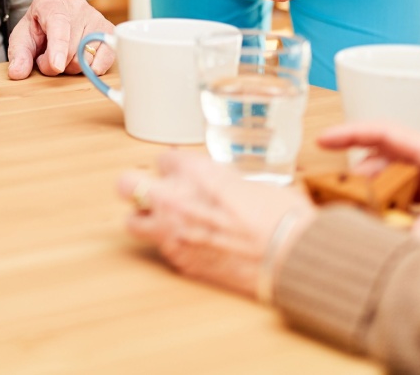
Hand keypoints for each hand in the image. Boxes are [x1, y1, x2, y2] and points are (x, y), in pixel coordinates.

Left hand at [5, 0, 114, 79]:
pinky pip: (105, 60)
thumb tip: (17, 72)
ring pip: (86, 59)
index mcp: (51, 3)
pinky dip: (91, 69)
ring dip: (71, 68)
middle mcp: (77, 7)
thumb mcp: (23, 38)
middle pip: (71, 50)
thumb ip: (19, 54)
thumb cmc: (38, 28)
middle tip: (46, 57)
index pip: (58, 24)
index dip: (58, 47)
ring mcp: (96, 18)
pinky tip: (80, 61)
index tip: (56, 66)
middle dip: (55, 65)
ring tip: (62, 56)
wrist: (56, 15)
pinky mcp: (109, 31)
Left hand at [117, 150, 312, 298]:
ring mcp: (173, 232)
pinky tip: (193, 246)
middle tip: (154, 192)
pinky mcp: (180, 261)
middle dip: (138, 186)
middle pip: (128, 184)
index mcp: (194, 171)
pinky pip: (161, 249)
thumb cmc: (282, 217)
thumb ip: (222, 180)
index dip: (175, 168)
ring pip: (133, 221)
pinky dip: (173, 246)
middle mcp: (175, 198)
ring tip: (165, 222)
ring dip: (147, 219)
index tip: (183, 174)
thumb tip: (219, 185)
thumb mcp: (250, 181)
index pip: (164, 160)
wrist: (292, 257)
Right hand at [319, 122, 419, 243]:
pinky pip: (413, 203)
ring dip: (379, 200)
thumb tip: (411, 243)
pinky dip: (399, 215)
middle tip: (338, 201)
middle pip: (384, 164)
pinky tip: (396, 232)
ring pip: (397, 185)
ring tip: (363, 220)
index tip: (321, 140)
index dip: (350, 134)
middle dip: (359, 181)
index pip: (384, 133)